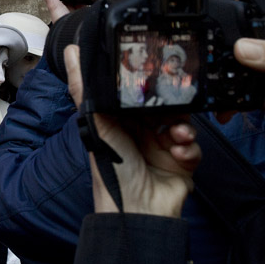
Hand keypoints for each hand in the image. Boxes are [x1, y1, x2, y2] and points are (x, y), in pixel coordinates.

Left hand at [63, 45, 199, 217]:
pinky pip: (194, 146)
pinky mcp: (182, 163)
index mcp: (121, 122)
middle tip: (173, 106)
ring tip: (176, 135)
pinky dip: (190, 148)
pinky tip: (180, 153)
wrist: (139, 212)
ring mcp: (163, 148)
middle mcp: (142, 133)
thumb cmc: (113, 170)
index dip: (150, 85)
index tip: (160, 74)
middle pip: (166, 106)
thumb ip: (84, 87)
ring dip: (183, 127)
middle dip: (173, 106)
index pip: (139, 95)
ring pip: (183, 123)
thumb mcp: (97, 122)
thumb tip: (70, 51)